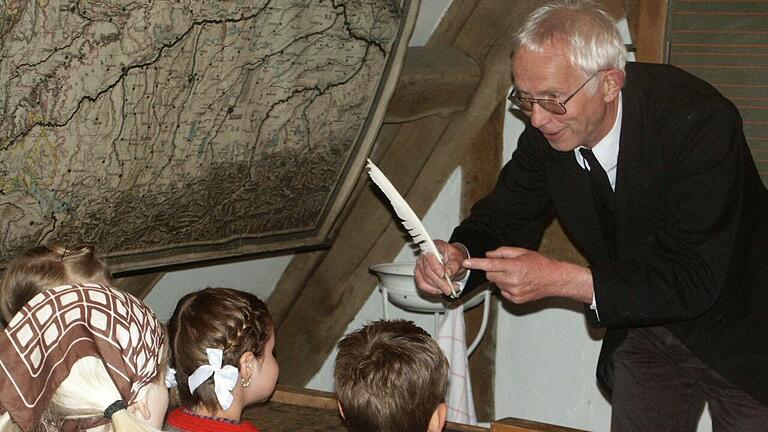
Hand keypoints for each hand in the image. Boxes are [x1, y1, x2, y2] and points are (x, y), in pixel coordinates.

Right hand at [414, 240, 467, 295]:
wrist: (454, 260)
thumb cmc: (454, 256)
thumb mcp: (458, 258)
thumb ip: (454, 265)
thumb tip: (448, 272)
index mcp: (433, 246)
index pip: (430, 257)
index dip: (436, 267)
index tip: (444, 275)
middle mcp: (424, 256)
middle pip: (427, 271)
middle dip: (439, 282)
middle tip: (449, 288)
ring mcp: (420, 265)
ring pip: (424, 280)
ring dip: (437, 288)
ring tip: (448, 290)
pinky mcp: (419, 275)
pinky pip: (422, 285)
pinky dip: (432, 290)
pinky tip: (440, 291)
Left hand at [463, 246, 592, 303]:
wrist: (554, 280)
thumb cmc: (539, 264)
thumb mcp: (521, 252)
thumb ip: (502, 252)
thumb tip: (488, 255)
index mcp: (514, 267)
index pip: (490, 265)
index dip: (476, 264)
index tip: (466, 263)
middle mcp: (512, 281)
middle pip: (490, 275)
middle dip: (493, 270)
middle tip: (506, 267)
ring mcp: (514, 292)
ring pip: (496, 284)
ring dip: (501, 279)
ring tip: (516, 275)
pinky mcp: (515, 300)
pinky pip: (502, 292)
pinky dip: (506, 287)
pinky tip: (518, 283)